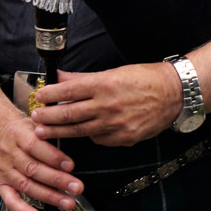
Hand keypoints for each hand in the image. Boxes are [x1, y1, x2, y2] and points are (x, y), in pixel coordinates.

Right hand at [0, 112, 84, 210]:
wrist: (0, 133)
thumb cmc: (25, 130)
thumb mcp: (38, 123)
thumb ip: (51, 131)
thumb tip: (73, 136)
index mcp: (18, 134)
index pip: (35, 146)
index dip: (53, 157)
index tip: (71, 166)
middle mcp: (9, 153)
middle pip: (33, 169)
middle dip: (58, 180)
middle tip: (77, 187)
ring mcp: (4, 170)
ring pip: (27, 186)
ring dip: (50, 196)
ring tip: (68, 202)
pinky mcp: (1, 184)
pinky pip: (11, 201)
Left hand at [32, 62, 183, 147]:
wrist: (174, 94)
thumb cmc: (146, 79)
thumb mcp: (114, 72)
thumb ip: (85, 78)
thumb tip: (61, 76)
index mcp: (105, 85)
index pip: (69, 90)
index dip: (50, 94)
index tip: (39, 96)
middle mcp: (108, 106)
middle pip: (69, 114)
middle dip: (48, 117)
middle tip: (35, 117)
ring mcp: (115, 125)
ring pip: (80, 131)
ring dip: (59, 131)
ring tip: (44, 131)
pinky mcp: (123, 138)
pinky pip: (99, 138)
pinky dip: (89, 135)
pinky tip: (82, 132)